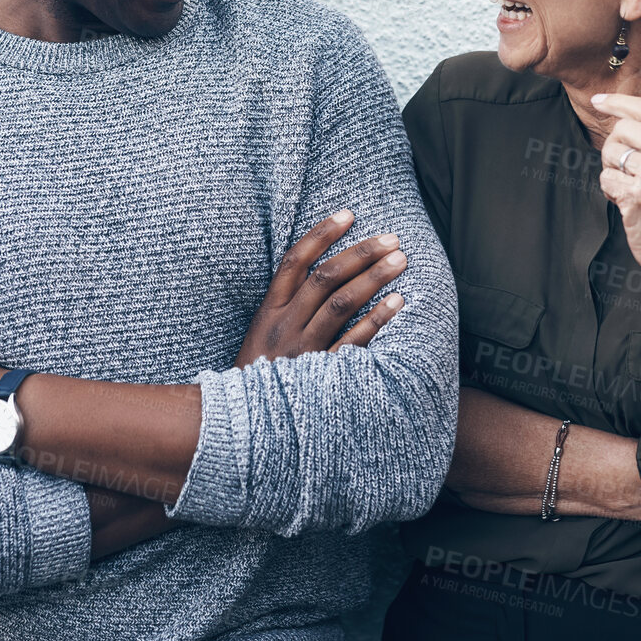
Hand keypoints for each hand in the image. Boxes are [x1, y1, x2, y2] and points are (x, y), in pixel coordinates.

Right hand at [235, 209, 405, 366]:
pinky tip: (397, 302)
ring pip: (341, 303)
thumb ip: (284, 308)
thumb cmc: (257, 378)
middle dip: (360, 253)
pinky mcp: (320, 375)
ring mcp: (303, 350)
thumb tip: (316, 274)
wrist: (240, 425)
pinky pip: (352, 343)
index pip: (295, 261)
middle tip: (391, 238)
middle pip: (325, 278)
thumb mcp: (259, 338)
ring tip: (400, 260)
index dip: (322, 234)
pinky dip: (376, 320)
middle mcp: (285, 326)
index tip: (348, 214)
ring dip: (373, 278)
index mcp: (268, 312)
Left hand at [592, 93, 640, 315]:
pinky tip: (629, 204)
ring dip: (612, 171)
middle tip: (626, 170)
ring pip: (610, 154)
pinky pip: (605, 180)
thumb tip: (620, 115)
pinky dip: (610, 192)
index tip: (598, 100)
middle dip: (614, 147)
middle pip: (623, 129)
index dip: (618, 102)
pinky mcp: (637, 195)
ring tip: (632, 188)